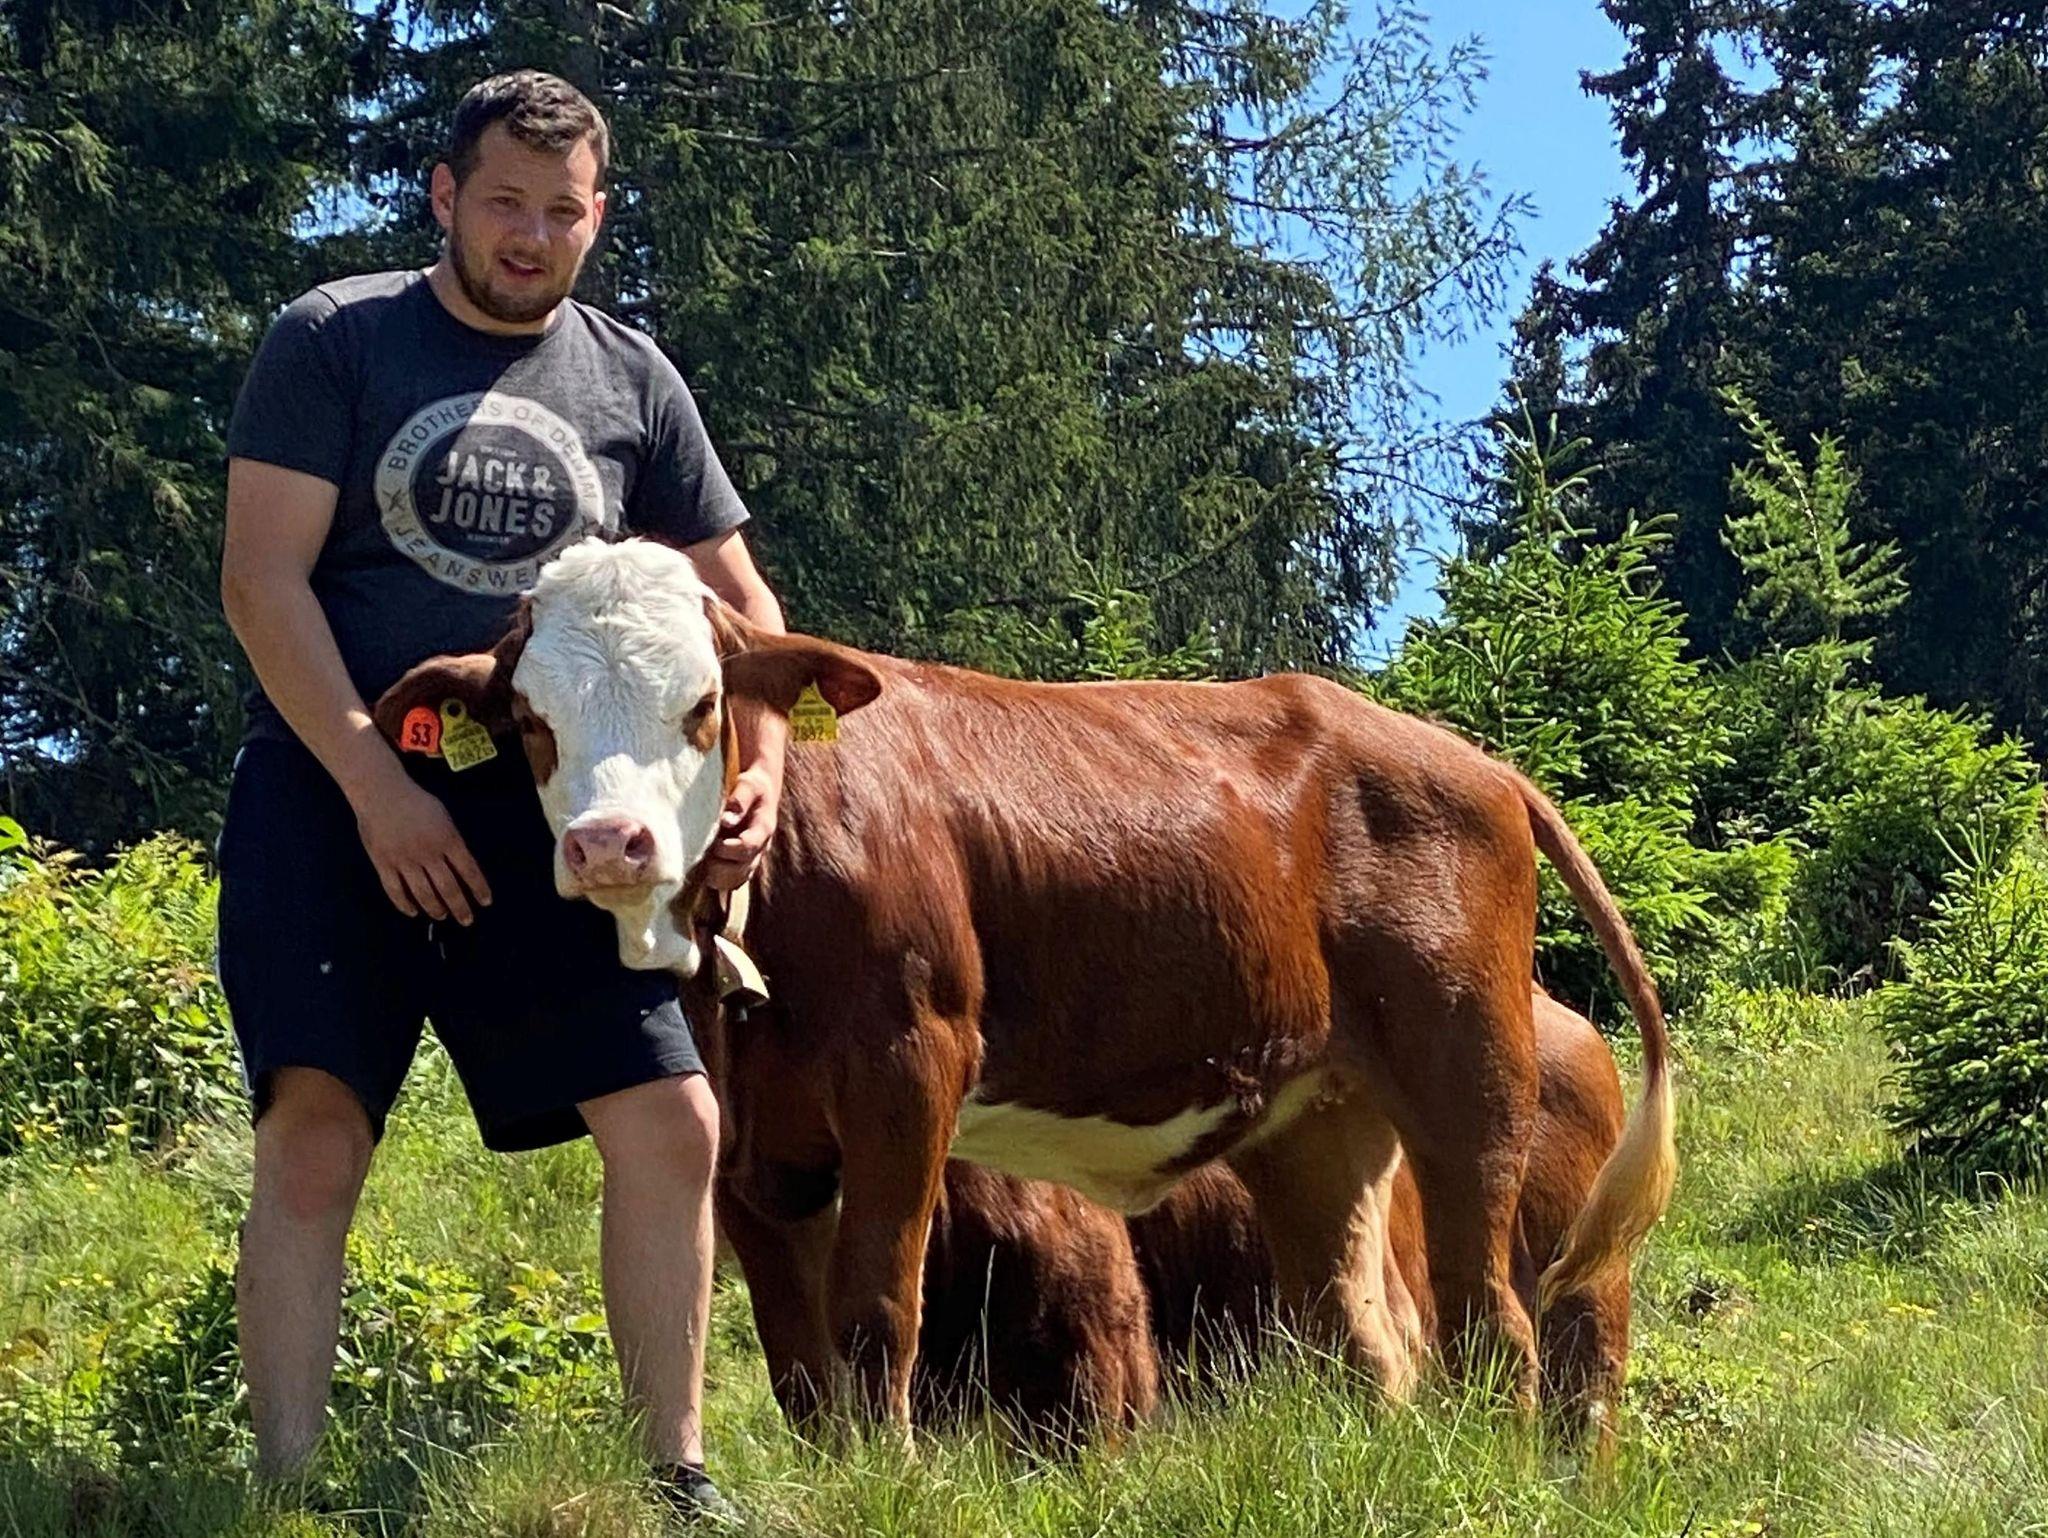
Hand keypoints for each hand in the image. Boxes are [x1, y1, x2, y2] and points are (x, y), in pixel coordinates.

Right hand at [351, 773, 492, 923]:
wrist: (382, 793)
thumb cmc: (416, 802)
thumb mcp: (444, 817)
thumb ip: (452, 842)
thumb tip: (461, 868)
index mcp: (448, 839)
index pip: (469, 870)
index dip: (479, 889)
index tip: (485, 902)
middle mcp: (429, 853)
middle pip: (448, 888)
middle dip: (460, 907)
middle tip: (466, 920)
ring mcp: (405, 860)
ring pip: (423, 894)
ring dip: (435, 909)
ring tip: (442, 916)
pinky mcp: (384, 864)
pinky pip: (395, 891)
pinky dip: (405, 905)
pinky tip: (413, 912)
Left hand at [706, 766, 778, 891]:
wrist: (761, 789)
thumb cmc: (752, 784)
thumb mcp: (748, 784)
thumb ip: (740, 799)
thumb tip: (727, 820)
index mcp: (763, 829)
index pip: (747, 848)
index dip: (727, 849)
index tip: (713, 842)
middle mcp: (760, 848)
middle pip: (742, 871)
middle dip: (719, 867)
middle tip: (703, 855)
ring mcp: (752, 857)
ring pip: (737, 880)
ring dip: (717, 877)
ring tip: (702, 863)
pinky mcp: (743, 862)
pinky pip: (733, 881)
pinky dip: (718, 880)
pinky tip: (704, 869)